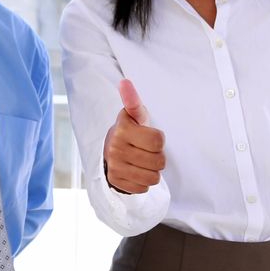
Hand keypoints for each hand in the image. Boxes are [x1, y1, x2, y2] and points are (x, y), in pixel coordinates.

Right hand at [103, 79, 165, 193]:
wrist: (110, 152)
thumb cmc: (130, 131)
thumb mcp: (134, 116)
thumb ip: (133, 100)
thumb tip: (125, 82)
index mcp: (122, 129)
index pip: (159, 140)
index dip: (159, 140)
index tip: (148, 136)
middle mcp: (115, 148)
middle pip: (159, 161)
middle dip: (157, 157)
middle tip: (146, 151)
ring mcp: (115, 167)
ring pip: (153, 177)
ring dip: (152, 171)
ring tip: (142, 162)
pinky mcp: (116, 182)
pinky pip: (143, 188)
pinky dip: (143, 182)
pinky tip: (135, 172)